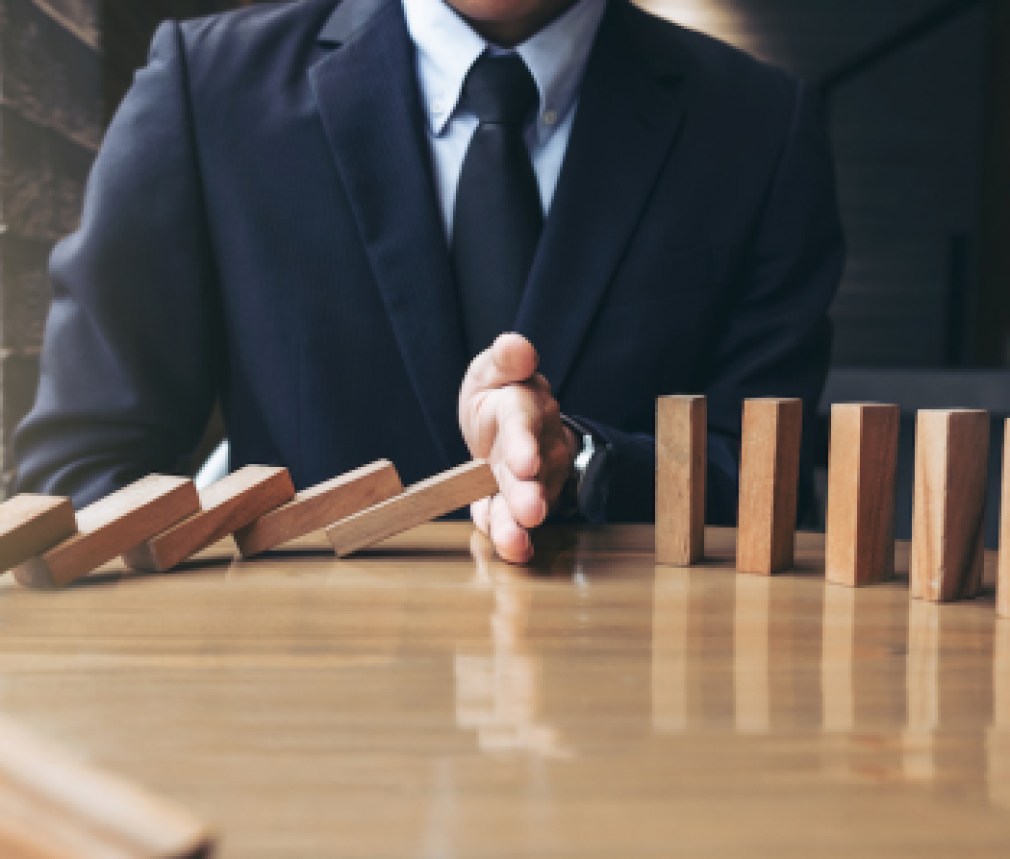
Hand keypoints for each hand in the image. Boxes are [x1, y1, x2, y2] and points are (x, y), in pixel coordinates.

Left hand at [458, 333, 577, 562]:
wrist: (507, 423)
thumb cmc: (499, 393)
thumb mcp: (493, 369)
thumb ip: (504, 359)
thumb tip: (516, 344)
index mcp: (524, 407)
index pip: (524, 424)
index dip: (525, 444)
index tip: (524, 463)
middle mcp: (538, 445)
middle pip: (533, 472)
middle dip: (530, 493)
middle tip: (529, 512)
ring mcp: (535, 478)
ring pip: (529, 502)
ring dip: (520, 524)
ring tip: (514, 542)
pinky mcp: (522, 502)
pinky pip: (515, 520)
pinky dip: (513, 538)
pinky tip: (513, 551)